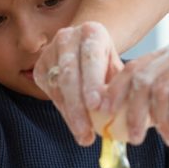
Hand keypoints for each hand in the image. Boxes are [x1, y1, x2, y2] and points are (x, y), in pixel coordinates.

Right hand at [34, 21, 122, 145]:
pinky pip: (51, 93)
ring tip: (83, 135)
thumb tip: (129, 117)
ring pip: (58, 86)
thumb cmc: (107, 63)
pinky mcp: (40, 67)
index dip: (93, 83)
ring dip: (71, 114)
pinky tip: (75, 125)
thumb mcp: (117, 69)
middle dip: (78, 105)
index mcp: (92, 32)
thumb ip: (121, 88)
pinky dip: (64, 111)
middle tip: (86, 130)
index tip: (97, 106)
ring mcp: (50, 52)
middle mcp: (67, 37)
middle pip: (70, 74)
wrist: (85, 50)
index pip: (91, 58)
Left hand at [101, 41, 168, 145]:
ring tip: (168, 139)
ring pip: (158, 91)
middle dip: (130, 113)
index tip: (104, 116)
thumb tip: (135, 123)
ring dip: (158, 122)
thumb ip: (167, 104)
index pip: (131, 70)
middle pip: (139, 81)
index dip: (112, 92)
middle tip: (133, 138)